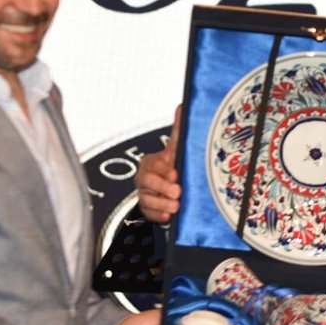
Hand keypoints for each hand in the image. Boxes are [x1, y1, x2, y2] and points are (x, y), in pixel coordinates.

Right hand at [136, 106, 182, 223]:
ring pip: (146, 200)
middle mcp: (143, 178)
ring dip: (162, 204)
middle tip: (177, 192)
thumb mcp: (176, 149)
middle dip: (162, 188)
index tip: (176, 174)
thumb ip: (178, 131)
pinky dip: (158, 216)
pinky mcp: (146, 209)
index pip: (153, 165)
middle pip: (147, 182)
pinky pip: (148, 214)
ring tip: (176, 206)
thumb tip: (182, 106)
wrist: (168, 186)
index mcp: (150, 162)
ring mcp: (143, 194)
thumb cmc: (172, 165)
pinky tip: (168, 218)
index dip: (163, 170)